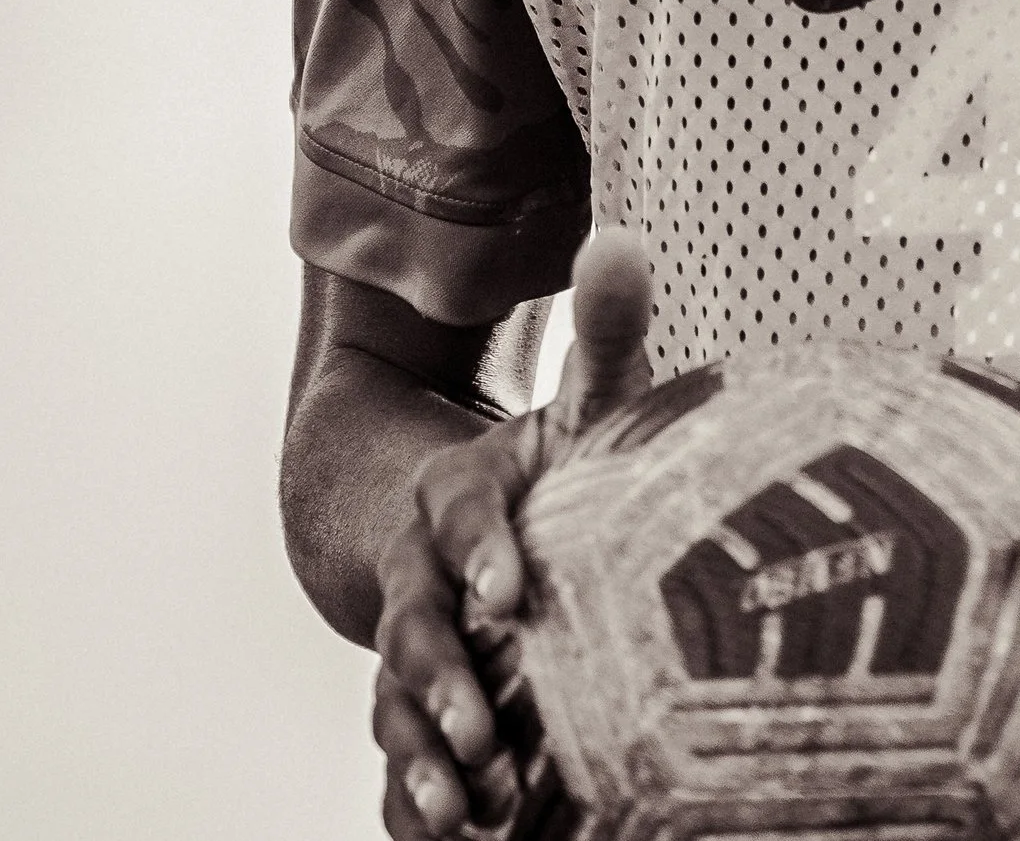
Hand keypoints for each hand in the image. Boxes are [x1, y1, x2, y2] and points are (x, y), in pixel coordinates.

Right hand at [370, 230, 653, 836]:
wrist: (473, 527)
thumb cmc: (552, 466)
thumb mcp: (584, 403)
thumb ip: (606, 331)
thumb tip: (624, 239)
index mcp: (460, 493)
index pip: (461, 515)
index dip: (482, 552)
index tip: (514, 594)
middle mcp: (420, 574)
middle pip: (415, 626)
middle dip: (444, 679)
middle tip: (485, 732)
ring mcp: (413, 647)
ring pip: (396, 700)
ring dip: (425, 751)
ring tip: (464, 806)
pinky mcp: (419, 709)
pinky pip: (396, 759)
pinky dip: (411, 799)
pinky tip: (445, 838)